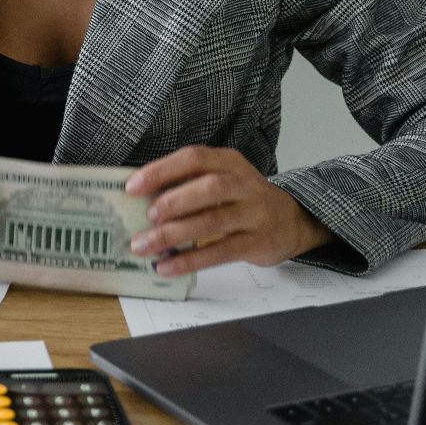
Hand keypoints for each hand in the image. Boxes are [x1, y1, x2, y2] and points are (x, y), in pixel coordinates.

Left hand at [124, 145, 332, 276]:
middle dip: (174, 201)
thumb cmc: (244, 199)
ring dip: (175, 235)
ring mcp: (254, 214)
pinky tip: (167, 266)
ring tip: (145, 246)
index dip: (162, 170)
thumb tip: (139, 198)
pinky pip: (221, 252)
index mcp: (229, 162)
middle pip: (209, 187)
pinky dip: (190, 260)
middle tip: (147, 217)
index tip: (132, 187)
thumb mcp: (224, 179)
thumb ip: (189, 183)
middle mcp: (244, 184)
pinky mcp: (258, 243)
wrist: (294, 220)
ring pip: (213, 221)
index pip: (194, 158)